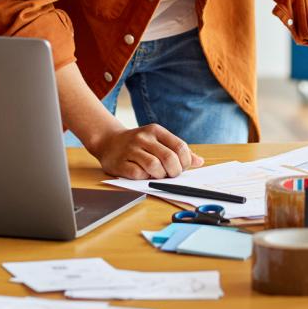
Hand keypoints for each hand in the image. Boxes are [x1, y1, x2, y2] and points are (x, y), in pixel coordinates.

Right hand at [89, 123, 204, 179]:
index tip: (182, 168)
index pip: (180, 146)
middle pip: (169, 158)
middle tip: (172, 175)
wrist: (108, 141)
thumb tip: (199, 162)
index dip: (185, 161)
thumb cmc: (138, 144)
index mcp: (156, 130)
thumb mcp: (158, 141)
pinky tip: (143, 175)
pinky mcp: (120, 162)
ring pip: (154, 166)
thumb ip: (178, 151)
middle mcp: (143, 137)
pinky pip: (138, 174)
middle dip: (175, 171)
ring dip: (160, 176)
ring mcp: (131, 149)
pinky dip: (144, 178)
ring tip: (157, 175)